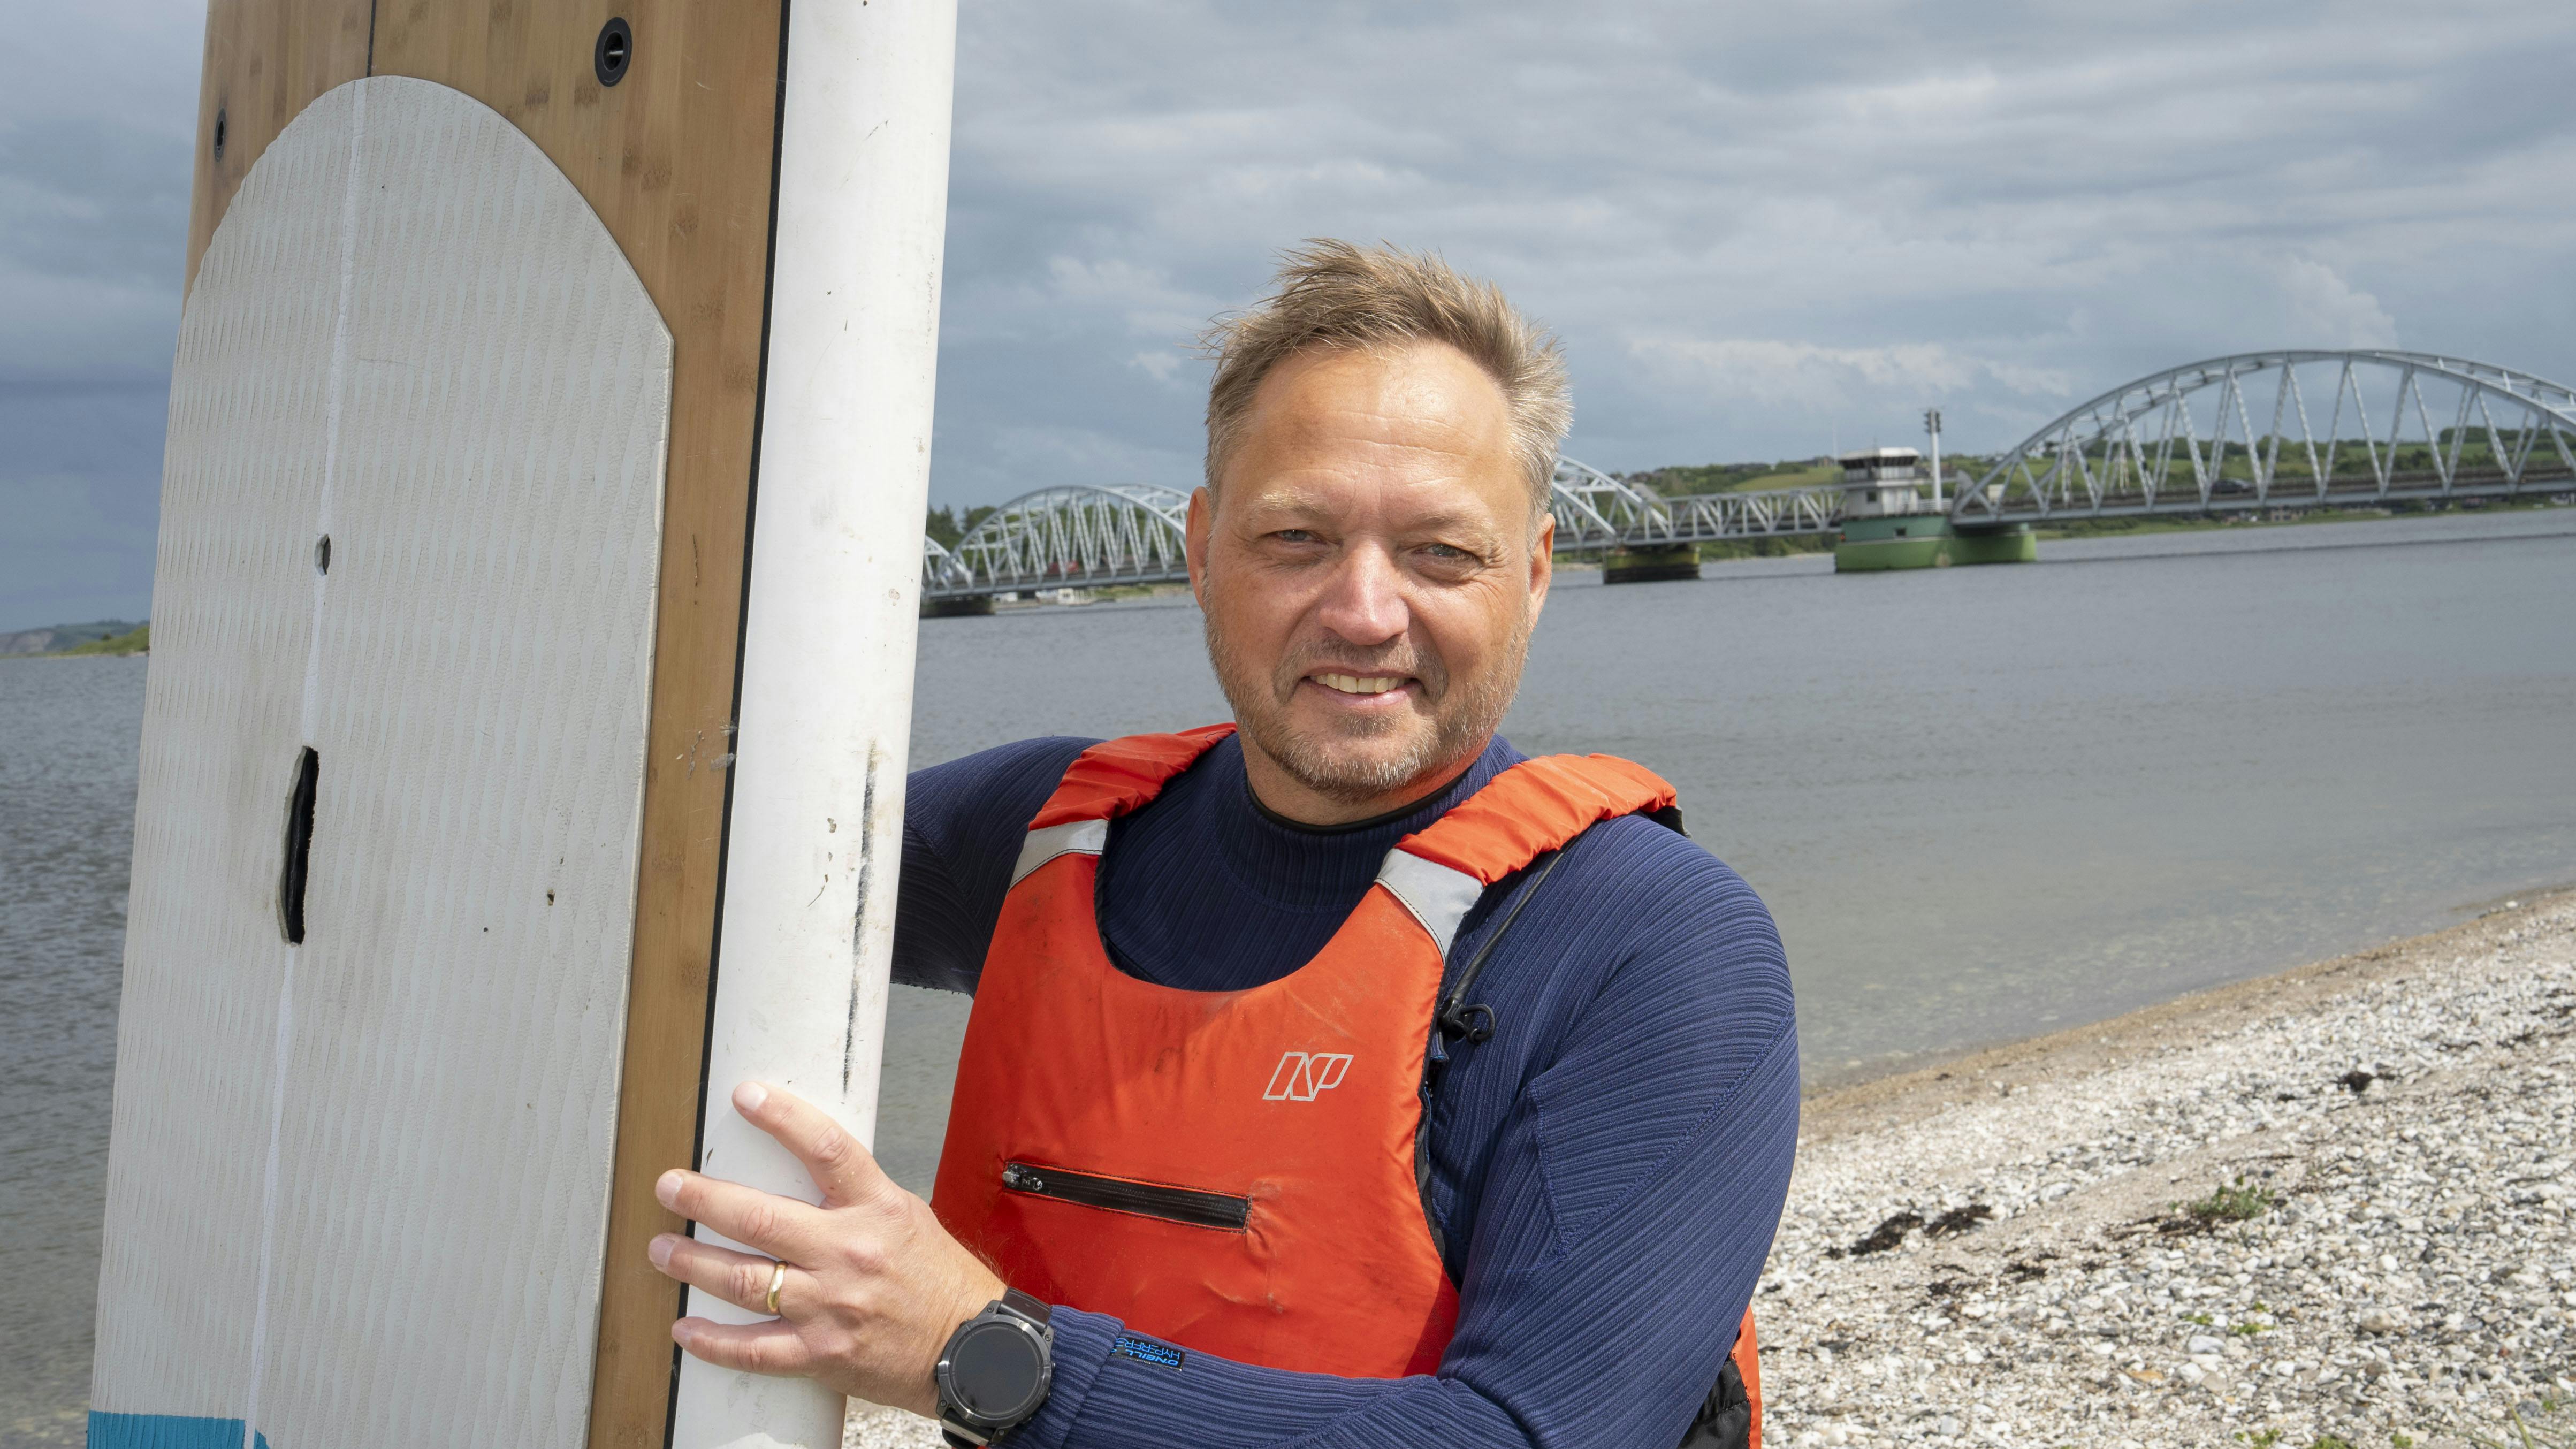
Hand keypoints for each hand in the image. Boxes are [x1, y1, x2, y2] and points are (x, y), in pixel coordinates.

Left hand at [649, 1081, 1006, 1416]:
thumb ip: (854, 1197)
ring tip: (661, 1249)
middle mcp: (849, 1253)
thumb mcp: (905, 1217)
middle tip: (669, 1186)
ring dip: (692, 1263)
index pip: (826, 1149)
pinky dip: (711, 1341)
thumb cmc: (939, 1280)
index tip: (745, 1095)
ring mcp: (830, 1306)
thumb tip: (799, 1172)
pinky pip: (752, 1348)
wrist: (972, 1349)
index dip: (783, 1117)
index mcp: (877, 1209)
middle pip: (760, 1218)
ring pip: (744, 1280)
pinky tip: (684, 1330)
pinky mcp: (821, 1354)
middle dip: (703, 1199)